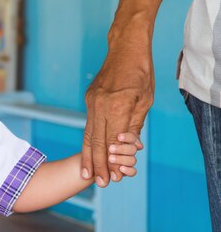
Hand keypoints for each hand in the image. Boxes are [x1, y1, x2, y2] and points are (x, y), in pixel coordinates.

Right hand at [82, 42, 153, 186]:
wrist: (124, 48)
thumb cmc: (141, 72)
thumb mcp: (145, 100)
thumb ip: (133, 124)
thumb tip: (126, 147)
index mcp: (117, 105)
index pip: (112, 140)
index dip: (111, 162)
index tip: (112, 178)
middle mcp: (100, 104)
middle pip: (95, 140)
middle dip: (97, 164)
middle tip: (99, 183)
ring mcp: (92, 101)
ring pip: (88, 133)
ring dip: (89, 155)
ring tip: (87, 173)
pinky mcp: (89, 98)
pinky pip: (88, 123)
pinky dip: (89, 141)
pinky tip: (89, 153)